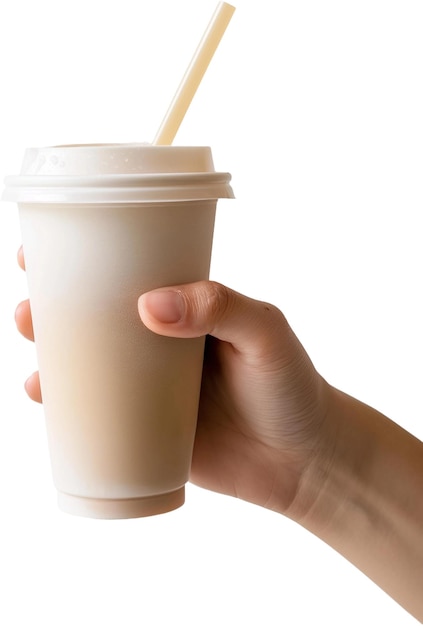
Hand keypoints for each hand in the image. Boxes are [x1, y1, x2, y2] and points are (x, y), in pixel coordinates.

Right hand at [15, 246, 330, 513]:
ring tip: (32, 343)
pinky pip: (96, 414)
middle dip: (54, 306)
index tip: (47, 248)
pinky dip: (65, 405)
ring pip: (89, 364)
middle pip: (96, 319)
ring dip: (50, 352)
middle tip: (30, 304)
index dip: (88, 260)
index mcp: (186, 311)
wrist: (304, 461)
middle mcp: (161, 345)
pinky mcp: (146, 430)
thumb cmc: (291, 386)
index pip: (131, 275)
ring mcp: (150, 389)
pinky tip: (44, 397)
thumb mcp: (266, 331)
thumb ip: (220, 307)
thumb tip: (149, 305)